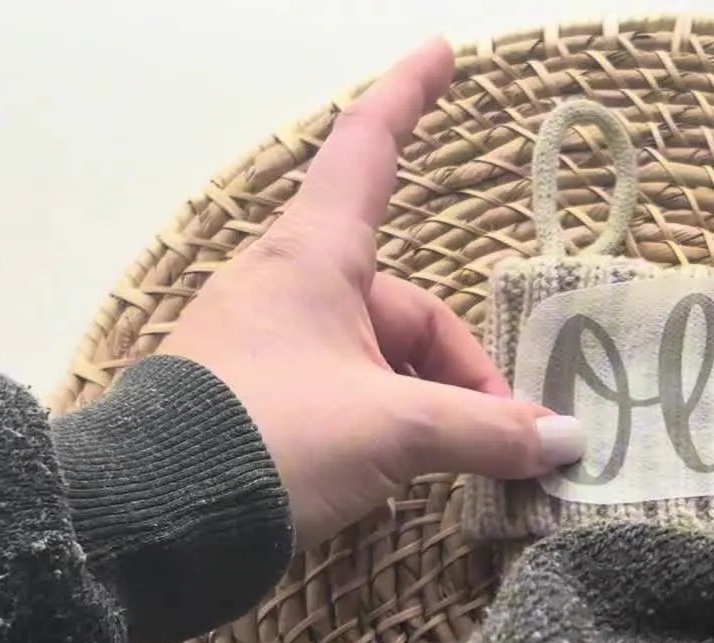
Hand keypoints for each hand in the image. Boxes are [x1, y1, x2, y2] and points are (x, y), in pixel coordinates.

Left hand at [162, 39, 583, 545]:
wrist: (150, 519)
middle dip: (461, 372)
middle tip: (502, 441)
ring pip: (375, 359)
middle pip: (403, 305)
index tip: (441, 51)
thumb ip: (483, 430)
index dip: (408, 98)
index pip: (369, 150)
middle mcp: (285, 286)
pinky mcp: (250, 403)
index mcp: (314, 257)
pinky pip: (339, 394)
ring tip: (452, 468)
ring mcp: (264, 346)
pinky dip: (382, 426)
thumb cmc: (271, 439)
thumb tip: (563, 440)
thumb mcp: (394, 431)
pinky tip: (395, 477)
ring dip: (425, 406)